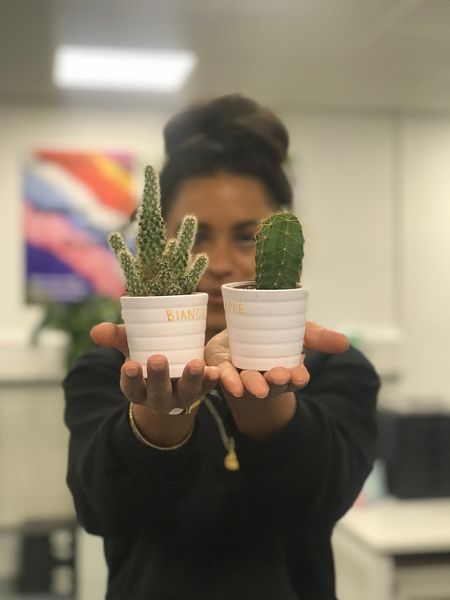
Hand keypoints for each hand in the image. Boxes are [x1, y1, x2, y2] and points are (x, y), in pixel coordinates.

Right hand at [90, 322, 218, 415]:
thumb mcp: (131, 347)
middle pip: (158, 393)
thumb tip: (96, 331)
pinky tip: (214, 370)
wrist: (173, 374)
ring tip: (195, 364)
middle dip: (158, 378)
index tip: (129, 366)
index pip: (132, 389)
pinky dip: (210, 380)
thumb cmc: (146, 355)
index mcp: (139, 389)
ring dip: (191, 379)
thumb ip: (116, 337)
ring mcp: (181, 396)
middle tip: (158, 360)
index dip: (131, 379)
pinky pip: (207, 388)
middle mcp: (159, 398)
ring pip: (186, 393)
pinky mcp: (201, 391)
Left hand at [204, 321, 348, 399]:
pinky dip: (227, 380)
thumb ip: (318, 337)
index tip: (299, 376)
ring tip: (258, 387)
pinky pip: (223, 376)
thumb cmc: (273, 335)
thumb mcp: (299, 333)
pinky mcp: (222, 368)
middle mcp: (265, 377)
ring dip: (253, 384)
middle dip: (276, 382)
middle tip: (279, 377)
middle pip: (272, 383)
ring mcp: (242, 375)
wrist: (241, 332)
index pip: (295, 378)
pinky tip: (231, 384)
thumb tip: (345, 342)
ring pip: (248, 382)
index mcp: (285, 371)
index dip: (297, 378)